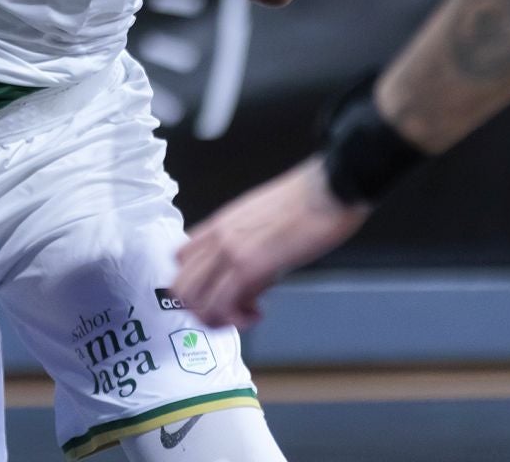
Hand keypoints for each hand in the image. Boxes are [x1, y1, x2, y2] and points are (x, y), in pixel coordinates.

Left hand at [170, 156, 371, 328]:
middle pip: (180, 286)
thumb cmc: (307, 202)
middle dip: (201, 309)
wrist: (329, 190)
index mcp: (219, 223)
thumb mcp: (261, 218)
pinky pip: (223, 305)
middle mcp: (217, 237)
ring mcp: (230, 251)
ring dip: (217, 318)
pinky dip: (237, 319)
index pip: (180, 258)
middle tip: (229, 314)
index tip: (217, 293)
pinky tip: (257, 313)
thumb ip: (246, 243)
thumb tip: (249, 276)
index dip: (194, 284)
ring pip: (195, 300)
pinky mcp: (250, 267)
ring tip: (244, 316)